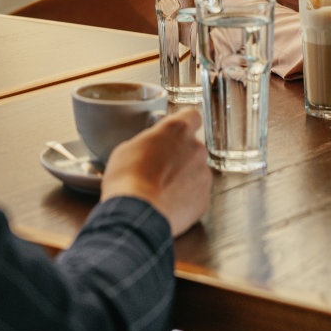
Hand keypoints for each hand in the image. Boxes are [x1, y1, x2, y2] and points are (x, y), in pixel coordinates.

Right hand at [100, 108, 211, 235]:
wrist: (136, 214)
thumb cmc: (127, 180)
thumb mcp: (126, 149)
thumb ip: (147, 142)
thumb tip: (149, 147)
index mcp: (176, 130)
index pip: (191, 116)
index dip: (183, 124)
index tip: (175, 132)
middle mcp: (195, 148)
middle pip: (193, 146)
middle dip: (180, 154)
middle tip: (160, 166)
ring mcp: (203, 174)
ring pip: (195, 171)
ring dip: (183, 176)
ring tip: (161, 189)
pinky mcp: (204, 199)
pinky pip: (197, 193)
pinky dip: (186, 197)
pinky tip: (167, 202)